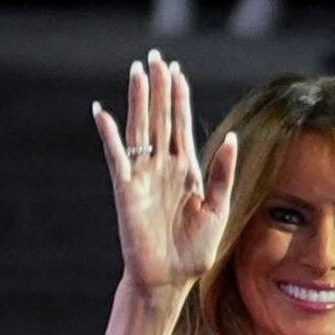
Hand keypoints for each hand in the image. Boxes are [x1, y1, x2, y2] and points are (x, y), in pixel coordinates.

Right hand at [96, 53, 236, 300]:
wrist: (171, 277)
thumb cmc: (194, 247)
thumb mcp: (218, 207)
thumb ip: (222, 173)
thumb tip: (230, 138)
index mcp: (186, 170)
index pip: (181, 125)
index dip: (180, 98)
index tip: (178, 71)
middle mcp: (163, 167)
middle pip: (160, 119)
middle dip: (159, 89)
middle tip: (156, 57)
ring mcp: (144, 177)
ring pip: (141, 130)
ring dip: (139, 102)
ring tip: (138, 72)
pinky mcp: (127, 191)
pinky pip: (118, 158)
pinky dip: (110, 136)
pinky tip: (103, 113)